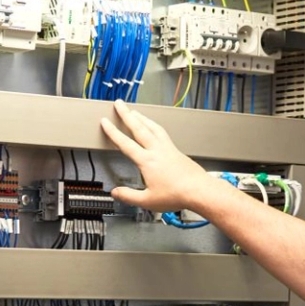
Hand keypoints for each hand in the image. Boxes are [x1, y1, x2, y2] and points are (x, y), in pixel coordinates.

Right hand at [100, 101, 216, 215]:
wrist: (199, 190)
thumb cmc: (177, 195)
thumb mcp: (148, 201)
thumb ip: (129, 196)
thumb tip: (116, 193)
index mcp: (147, 161)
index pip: (126, 143)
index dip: (113, 132)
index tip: (106, 122)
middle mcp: (157, 151)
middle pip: (139, 128)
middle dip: (126, 114)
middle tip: (119, 104)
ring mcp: (168, 148)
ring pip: (152, 127)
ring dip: (141, 118)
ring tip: (134, 111)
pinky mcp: (176, 150)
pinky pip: (162, 132)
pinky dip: (154, 125)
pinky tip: (154, 126)